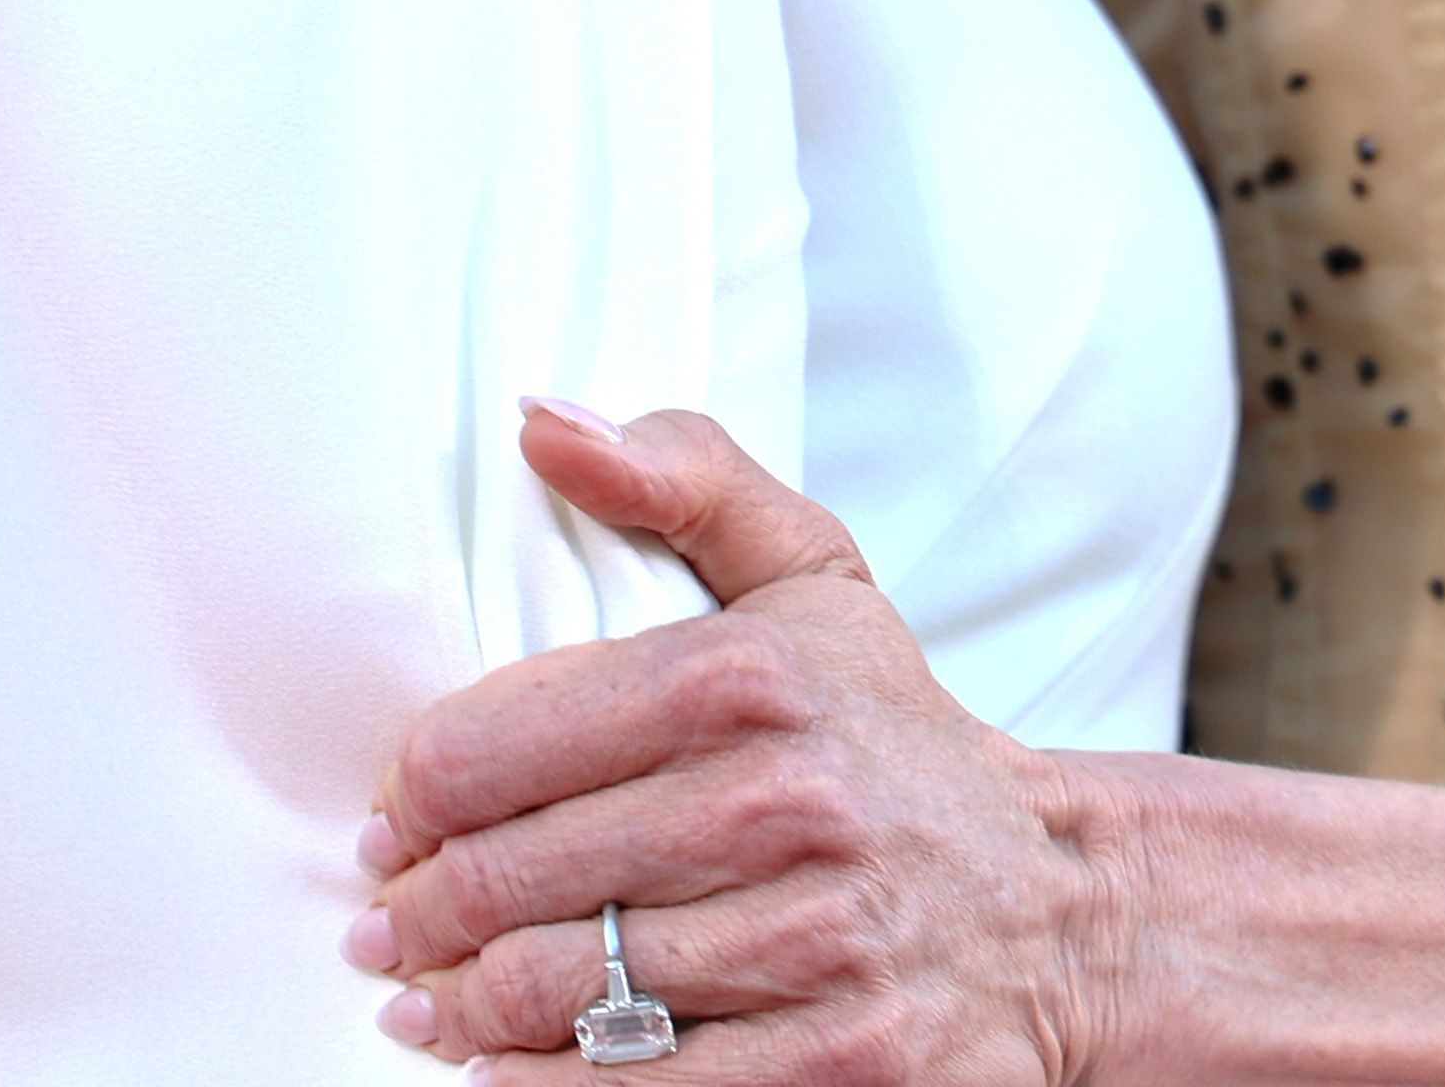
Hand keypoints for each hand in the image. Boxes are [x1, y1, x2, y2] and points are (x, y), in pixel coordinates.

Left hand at [358, 401, 1152, 1080]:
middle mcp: (783, 803)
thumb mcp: (813, 578)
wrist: (1056, 902)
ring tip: (425, 1000)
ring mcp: (813, 943)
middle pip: (504, 880)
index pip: (488, 746)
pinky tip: (498, 1068)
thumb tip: (538, 422)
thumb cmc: (894, 737)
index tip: (391, 824)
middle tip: (388, 925)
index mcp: (751, 675)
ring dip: (456, 1007)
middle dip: (417, 912)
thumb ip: (683, 476)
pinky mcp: (834, 1064)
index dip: (407, 798)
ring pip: (553, 993)